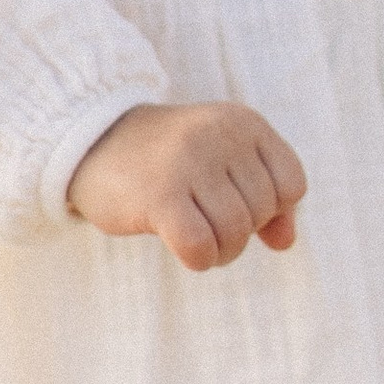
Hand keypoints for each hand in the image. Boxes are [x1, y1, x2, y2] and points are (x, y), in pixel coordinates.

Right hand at [66, 101, 307, 271]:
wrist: (92, 142)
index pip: (292, 185)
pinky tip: (180, 246)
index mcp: (243, 123)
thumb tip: (286, 242)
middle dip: (239, 233)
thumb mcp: (223, 163)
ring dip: (219, 251)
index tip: (235, 205)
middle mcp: (220, 136)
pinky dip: (198, 260)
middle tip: (206, 224)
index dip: (271, 210)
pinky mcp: (160, 195)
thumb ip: (265, 198)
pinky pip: (201, 248)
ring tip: (196, 237)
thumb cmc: (167, 160)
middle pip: (261, 213)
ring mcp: (189, 163)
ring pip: (234, 234)